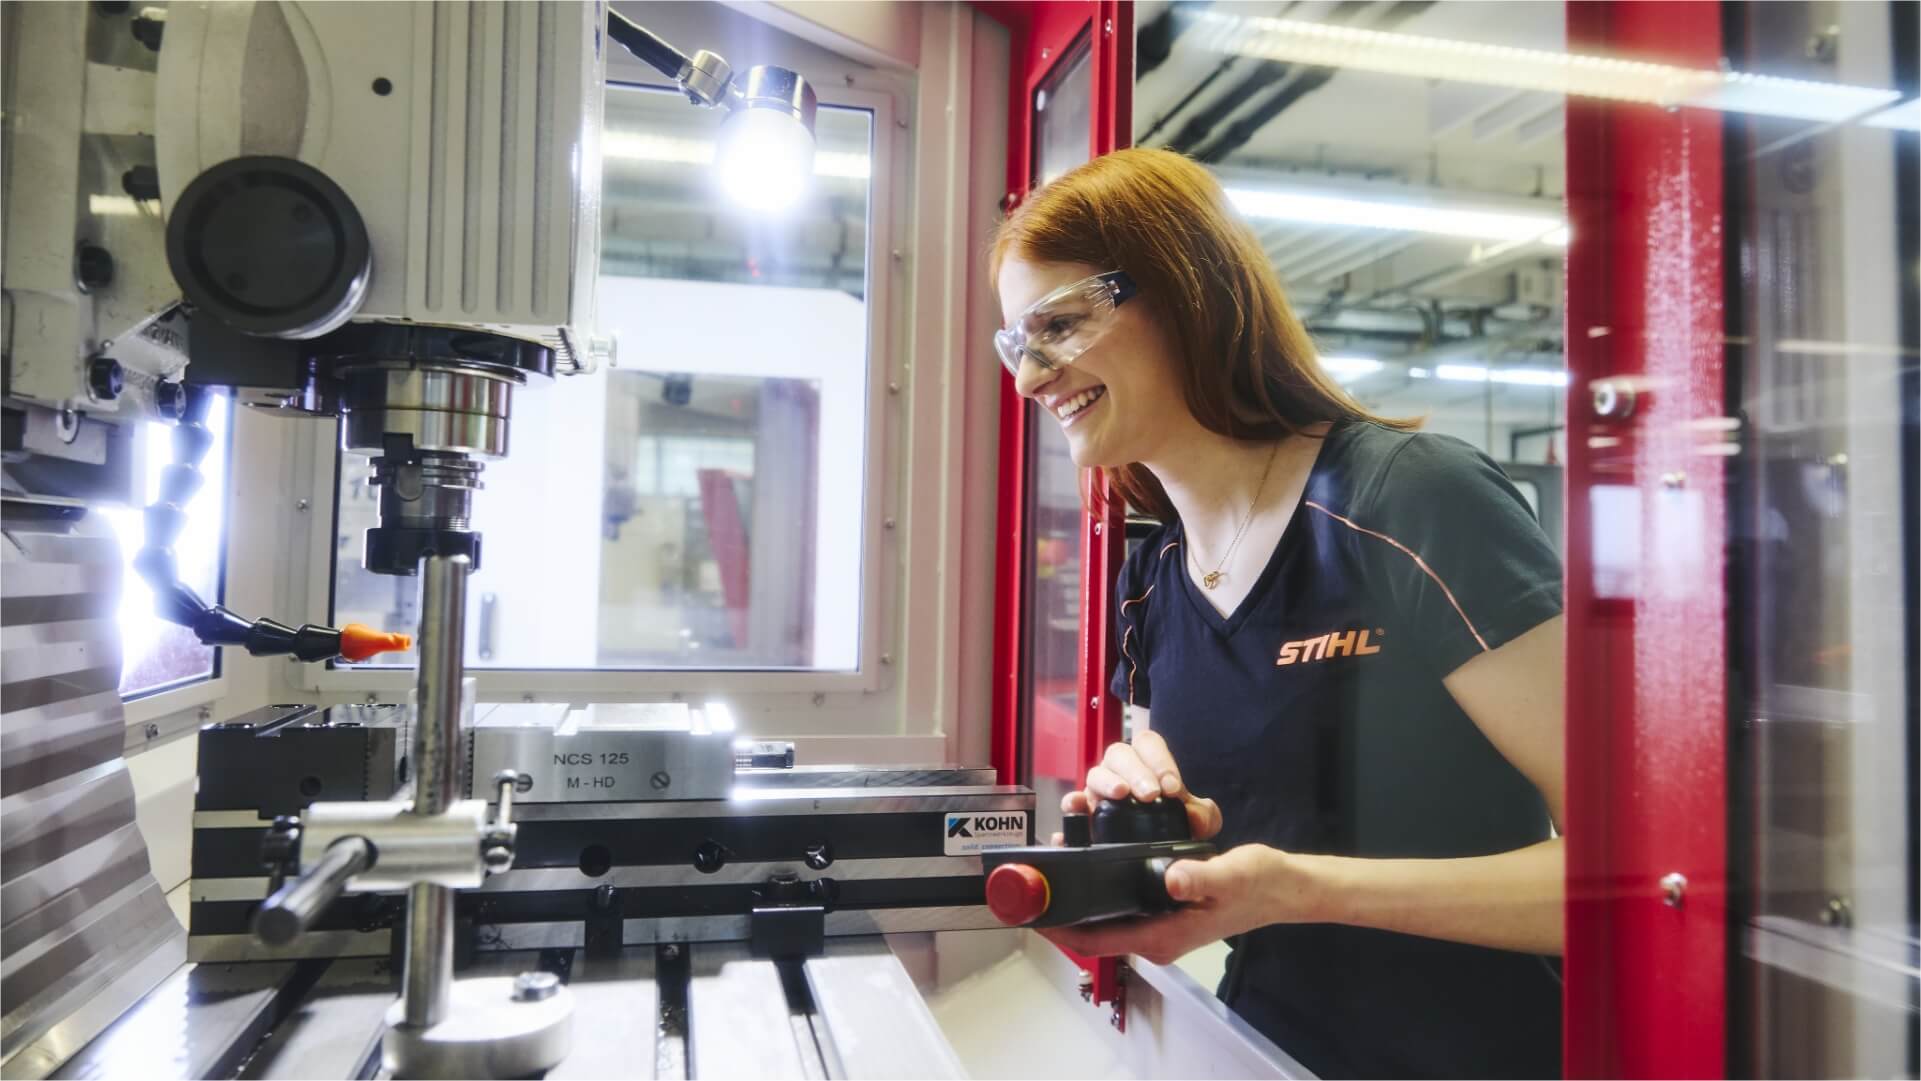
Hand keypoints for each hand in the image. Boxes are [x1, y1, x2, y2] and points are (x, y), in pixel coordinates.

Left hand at [1039, 844, 1318, 965]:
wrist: (1281, 888)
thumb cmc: (1257, 885)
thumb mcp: (1230, 875)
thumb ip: (1200, 877)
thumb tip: (1172, 879)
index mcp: (1163, 937)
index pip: (1098, 941)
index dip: (1061, 929)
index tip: (1033, 911)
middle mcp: (1155, 937)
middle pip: (1094, 933)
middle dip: (1062, 911)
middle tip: (1036, 878)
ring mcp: (1158, 927)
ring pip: (1105, 920)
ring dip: (1079, 900)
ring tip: (1055, 866)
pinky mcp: (1162, 913)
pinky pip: (1119, 909)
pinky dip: (1099, 892)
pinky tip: (1089, 866)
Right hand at [1052, 729, 1222, 843]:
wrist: (1161, 851)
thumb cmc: (1177, 822)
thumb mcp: (1198, 819)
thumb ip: (1204, 815)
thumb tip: (1194, 817)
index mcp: (1146, 761)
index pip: (1148, 743)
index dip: (1159, 760)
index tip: (1172, 788)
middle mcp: (1120, 771)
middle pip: (1119, 754)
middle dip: (1136, 771)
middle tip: (1150, 794)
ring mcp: (1099, 791)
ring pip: (1095, 774)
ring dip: (1107, 782)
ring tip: (1121, 794)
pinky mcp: (1085, 814)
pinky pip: (1072, 807)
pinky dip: (1073, 809)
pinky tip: (1078, 811)